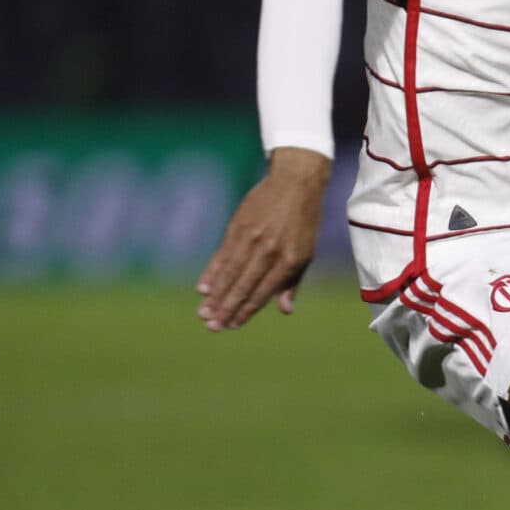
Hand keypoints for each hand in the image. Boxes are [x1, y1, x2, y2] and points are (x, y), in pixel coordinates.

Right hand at [197, 148, 330, 330]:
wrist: (295, 182)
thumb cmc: (304, 221)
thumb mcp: (306, 252)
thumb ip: (292, 282)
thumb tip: (285, 310)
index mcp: (290, 260)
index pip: (263, 291)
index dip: (246, 310)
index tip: (233, 325)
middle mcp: (269, 251)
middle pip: (243, 285)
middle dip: (226, 308)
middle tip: (212, 327)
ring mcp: (251, 238)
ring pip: (230, 272)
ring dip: (215, 295)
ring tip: (204, 313)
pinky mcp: (237, 227)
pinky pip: (222, 254)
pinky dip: (212, 272)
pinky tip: (203, 288)